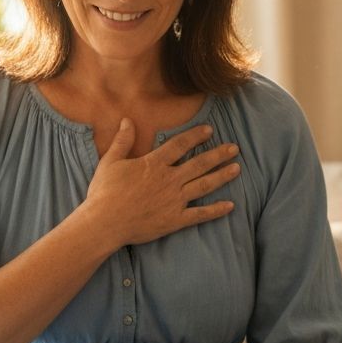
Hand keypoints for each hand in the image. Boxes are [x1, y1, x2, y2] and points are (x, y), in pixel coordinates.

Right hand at [83, 119, 238, 248]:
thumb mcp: (110, 161)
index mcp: (154, 164)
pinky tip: (230, 206)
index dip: (196, 136)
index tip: (209, 130)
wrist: (105, 222)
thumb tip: (127, 120)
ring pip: (204, 185)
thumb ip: (123, 141)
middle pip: (199, 163)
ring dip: (222, 176)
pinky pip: (200, 214)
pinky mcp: (175, 220)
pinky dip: (216, 210)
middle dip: (218, 154)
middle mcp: (169, 179)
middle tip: (234, 148)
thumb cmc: (104, 192)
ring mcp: (174, 200)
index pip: (180, 145)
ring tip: (237, 169)